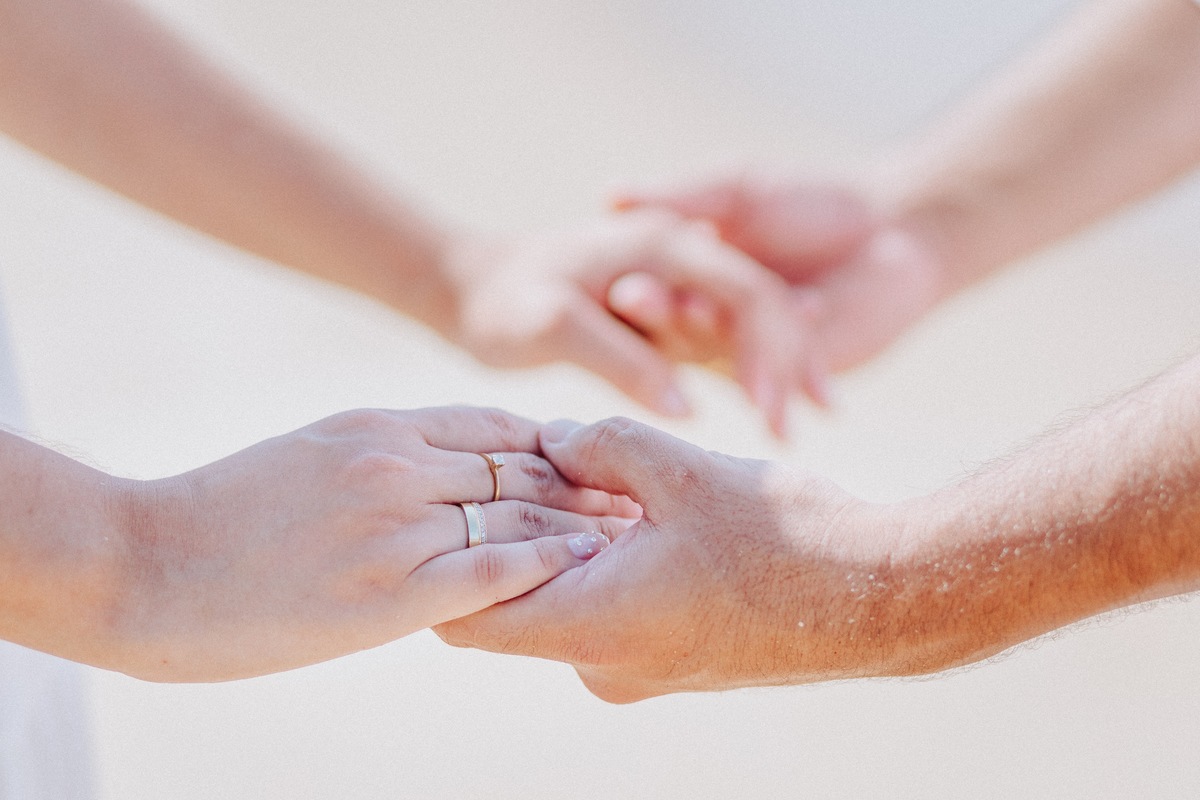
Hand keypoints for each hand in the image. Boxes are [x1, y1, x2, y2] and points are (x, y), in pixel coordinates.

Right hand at [107, 407, 635, 681]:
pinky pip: (491, 569)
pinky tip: (585, 568)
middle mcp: (396, 461)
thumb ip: (377, 457)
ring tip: (632, 533)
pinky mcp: (387, 588)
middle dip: (586, 481)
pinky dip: (546, 565)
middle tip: (638, 495)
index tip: (593, 460)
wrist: (139, 562)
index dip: (553, 445)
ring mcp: (395, 521)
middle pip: (522, 466)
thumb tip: (432, 471)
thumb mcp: (308, 456)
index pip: (493, 427)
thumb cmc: (216, 516)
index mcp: (377, 426)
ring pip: (520, 513)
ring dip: (583, 522)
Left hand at [435, 416, 908, 702]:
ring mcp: (639, 668)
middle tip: (539, 462)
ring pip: (567, 599)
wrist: (883, 596)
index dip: (448, 558)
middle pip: (515, 600)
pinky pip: (611, 609)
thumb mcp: (680, 467)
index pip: (463, 617)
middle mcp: (604, 663)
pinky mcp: (671, 659)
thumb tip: (550, 441)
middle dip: (518, 530)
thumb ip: (597, 443)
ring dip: (569, 540)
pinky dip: (608, 561)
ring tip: (600, 476)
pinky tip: (640, 508)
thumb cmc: (788, 537)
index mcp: (592, 626)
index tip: (462, 501)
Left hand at [442, 210, 806, 436]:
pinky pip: (730, 334)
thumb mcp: (552, 328)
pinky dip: (760, 366)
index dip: (773, 350)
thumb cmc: (502, 303)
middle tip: (819, 419)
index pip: (746, 292)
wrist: (471, 287)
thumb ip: (620, 360)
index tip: (782, 414)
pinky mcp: (671, 307)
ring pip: (754, 319)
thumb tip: (686, 409)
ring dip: (788, 364)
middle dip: (796, 359)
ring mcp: (679, 277)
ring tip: (820, 416)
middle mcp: (682, 252)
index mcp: (663, 244)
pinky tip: (782, 408)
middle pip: (764, 304)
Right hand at [612, 174, 946, 381]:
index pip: (654, 288)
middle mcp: (707, 316)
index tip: (624, 293)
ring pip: (729, 362)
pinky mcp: (787, 377)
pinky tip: (781, 422)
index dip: (644, 294)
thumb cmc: (812, 199)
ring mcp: (744, 350)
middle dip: (674, 331)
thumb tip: (612, 194)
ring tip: (718, 365)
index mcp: (687, 274)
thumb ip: (684, 195)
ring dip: (729, 366)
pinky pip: (776, 393)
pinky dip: (780, 403)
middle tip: (666, 327)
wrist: (896, 231)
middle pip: (682, 330)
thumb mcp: (740, 187)